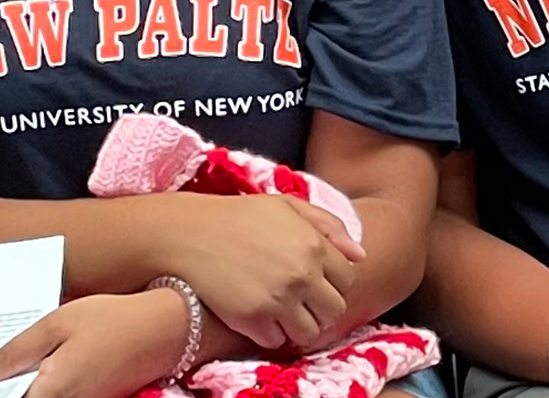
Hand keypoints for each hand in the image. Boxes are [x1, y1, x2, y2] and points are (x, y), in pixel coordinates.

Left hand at [0, 288, 197, 397]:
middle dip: (3, 386)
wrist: (166, 329)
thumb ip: (15, 352)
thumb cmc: (112, 320)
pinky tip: (38, 364)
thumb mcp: (58, 323)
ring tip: (8, 364)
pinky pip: (59, 395)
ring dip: (24, 383)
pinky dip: (44, 383)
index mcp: (53, 389)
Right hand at [151, 194, 362, 349]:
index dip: (332, 282)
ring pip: (309, 333)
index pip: (348, 280)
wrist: (188, 234)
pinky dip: (269, 333)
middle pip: (334, 311)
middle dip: (320, 307)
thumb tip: (360, 256)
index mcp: (313, 245)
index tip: (313, 279)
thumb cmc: (238, 217)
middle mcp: (301, 275)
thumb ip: (328, 226)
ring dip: (298, 325)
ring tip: (280, 310)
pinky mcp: (252, 319)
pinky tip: (258, 315)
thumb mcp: (287, 206)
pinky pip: (276, 341)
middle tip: (299, 299)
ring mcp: (277, 300)